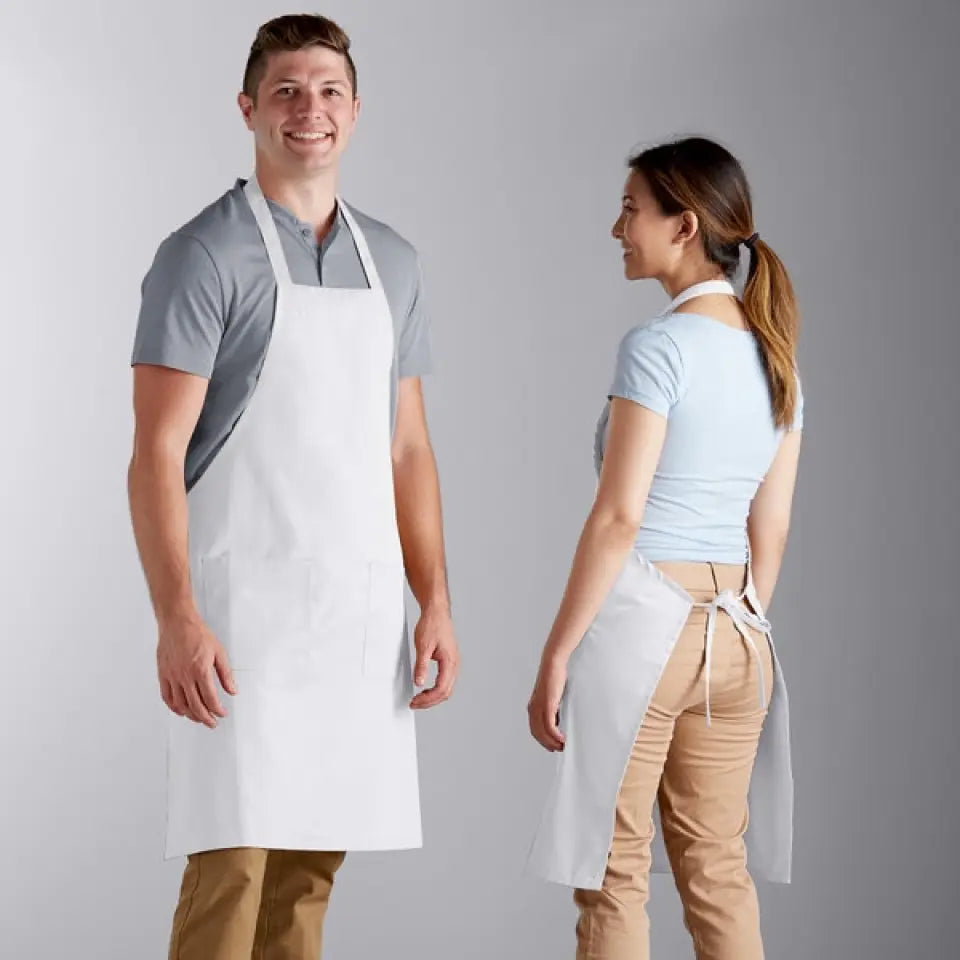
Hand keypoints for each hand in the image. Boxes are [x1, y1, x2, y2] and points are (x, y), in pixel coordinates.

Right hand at [157, 613, 236, 727]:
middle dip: (205, 718)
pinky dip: (174, 707)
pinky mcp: (163, 675)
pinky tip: (181, 710)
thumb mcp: (219, 652)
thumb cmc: (198, 634)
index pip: (210, 699)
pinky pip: (167, 697)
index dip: (217, 710)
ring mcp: (172, 677)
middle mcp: (185, 676)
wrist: (178, 623)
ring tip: (199, 718)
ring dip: (191, 715)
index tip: (222, 714)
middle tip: (212, 723)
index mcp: (201, 670)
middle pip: (195, 706)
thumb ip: (226, 674)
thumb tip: (233, 691)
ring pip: (180, 705)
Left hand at [409, 605, 458, 709]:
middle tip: (414, 703)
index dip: (428, 699)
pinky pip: (445, 681)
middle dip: (430, 701)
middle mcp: (454, 664)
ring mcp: (453, 663)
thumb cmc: (432, 625)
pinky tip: (426, 689)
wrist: (437, 612)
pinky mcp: (449, 661)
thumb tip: (419, 683)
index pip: (441, 689)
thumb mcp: (423, 646)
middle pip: (446, 692)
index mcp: (450, 661)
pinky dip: (436, 689)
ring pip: (447, 688)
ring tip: (419, 698)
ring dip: (433, 696)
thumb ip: (421, 666)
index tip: (415, 701)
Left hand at [528, 655, 567, 751]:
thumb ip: (552, 709)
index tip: (551, 746)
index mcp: (533, 707)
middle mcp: (533, 708)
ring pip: (543, 731)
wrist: (552, 664)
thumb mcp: (552, 697)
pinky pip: (549, 724)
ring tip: (562, 746)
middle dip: (547, 744)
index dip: (542, 740)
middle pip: (537, 733)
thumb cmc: (554, 678)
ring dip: (552, 741)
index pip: (534, 729)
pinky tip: (562, 738)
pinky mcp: (547, 704)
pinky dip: (555, 734)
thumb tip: (558, 721)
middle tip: (558, 749)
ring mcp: (539, 706)